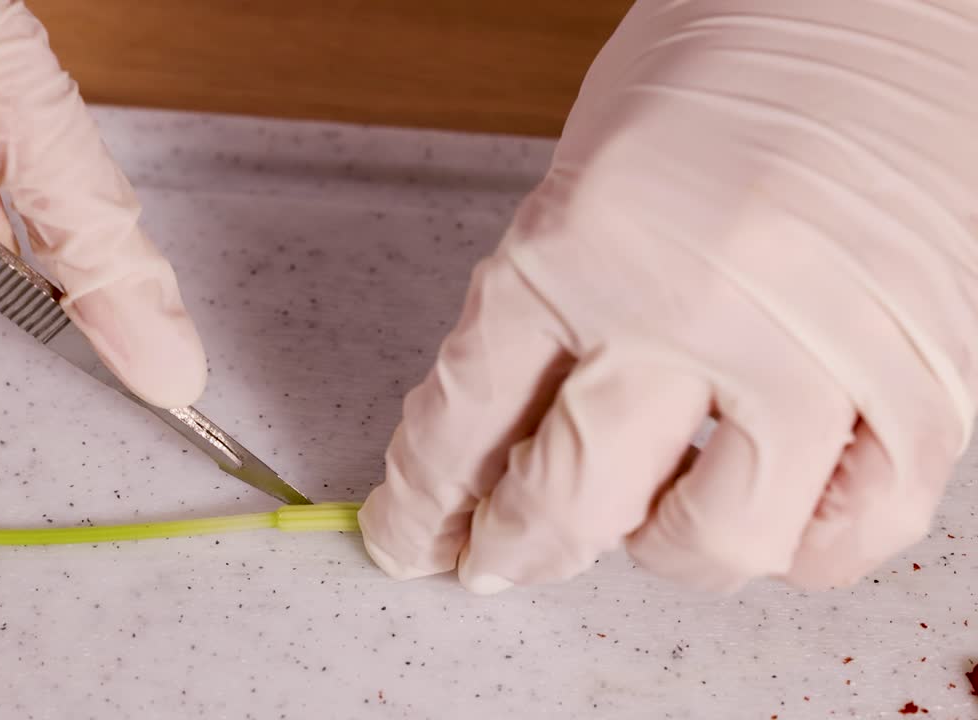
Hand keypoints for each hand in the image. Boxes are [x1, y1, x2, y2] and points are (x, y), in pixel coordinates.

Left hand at [359, 0, 977, 593]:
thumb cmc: (726, 60)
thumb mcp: (586, 166)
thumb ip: (546, 304)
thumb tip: (506, 439)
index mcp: (574, 241)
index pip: (463, 419)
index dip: (424, 503)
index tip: (409, 539)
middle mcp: (685, 305)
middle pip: (567, 497)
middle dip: (511, 551)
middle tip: (495, 563)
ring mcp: (811, 352)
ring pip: (712, 540)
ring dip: (661, 552)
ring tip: (653, 522)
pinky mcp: (924, 380)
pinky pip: (850, 533)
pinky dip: (800, 548)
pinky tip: (771, 512)